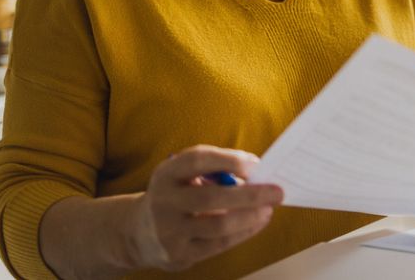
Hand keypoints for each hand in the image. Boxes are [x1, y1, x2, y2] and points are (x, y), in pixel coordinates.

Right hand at [128, 145, 283, 271]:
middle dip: (249, 194)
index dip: (228, 160)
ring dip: (250, 216)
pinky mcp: (178, 254)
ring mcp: (169, 231)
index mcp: (166, 174)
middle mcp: (163, 201)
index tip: (255, 163)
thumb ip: (214, 171)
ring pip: (218, 225)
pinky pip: (219, 244)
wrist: (137, 233)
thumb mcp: (182, 176)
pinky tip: (258, 222)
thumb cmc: (175, 195)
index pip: (196, 160)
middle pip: (210, 197)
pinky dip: (244, 232)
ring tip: (269, 208)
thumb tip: (258, 172)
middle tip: (277, 191)